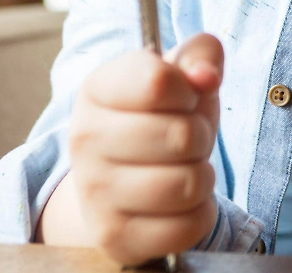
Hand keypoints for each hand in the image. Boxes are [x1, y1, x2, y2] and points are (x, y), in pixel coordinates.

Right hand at [61, 34, 223, 263]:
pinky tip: (178, 202)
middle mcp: (84, 139)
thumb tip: (206, 76)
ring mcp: (94, 192)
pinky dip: (200, 212)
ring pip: (189, 184)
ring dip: (202, 175)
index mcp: (97, 88)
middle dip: (201, 135)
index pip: (158, 82)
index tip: (184, 96)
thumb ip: (200, 54)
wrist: (117, 178)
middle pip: (182, 136)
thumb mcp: (180, 74)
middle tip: (184, 138)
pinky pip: (190, 226)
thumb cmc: (159, 114)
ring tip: (181, 167)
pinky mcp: (114, 237)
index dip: (190, 89)